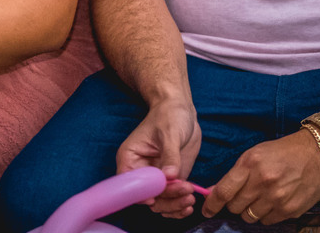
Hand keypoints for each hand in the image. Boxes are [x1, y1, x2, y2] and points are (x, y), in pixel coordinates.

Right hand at [116, 99, 200, 217]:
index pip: (129, 183)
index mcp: (130, 158)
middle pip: (147, 196)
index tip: (156, 196)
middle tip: (185, 190)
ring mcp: (157, 178)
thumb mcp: (169, 133)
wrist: (181, 111)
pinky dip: (179, 206)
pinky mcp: (171, 180)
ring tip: (190, 198)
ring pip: (160, 203)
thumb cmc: (169, 116)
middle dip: (166, 199)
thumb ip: (170, 155)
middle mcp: (141, 171)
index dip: (140, 193)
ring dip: (175, 205)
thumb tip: (170, 176)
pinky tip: (190, 204)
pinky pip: (172, 200)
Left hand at [201, 128, 319, 224]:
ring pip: (249, 216)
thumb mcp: (254, 155)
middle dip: (234, 203)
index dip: (212, 204)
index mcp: (250, 164)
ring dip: (249, 210)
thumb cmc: (282, 152)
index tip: (207, 211)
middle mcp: (263, 182)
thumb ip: (235, 175)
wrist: (317, 155)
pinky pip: (267, 221)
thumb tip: (215, 192)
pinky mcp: (290, 210)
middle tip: (242, 195)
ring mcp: (278, 198)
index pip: (224, 191)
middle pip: (235, 207)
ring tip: (260, 197)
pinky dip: (265, 215)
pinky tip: (273, 202)